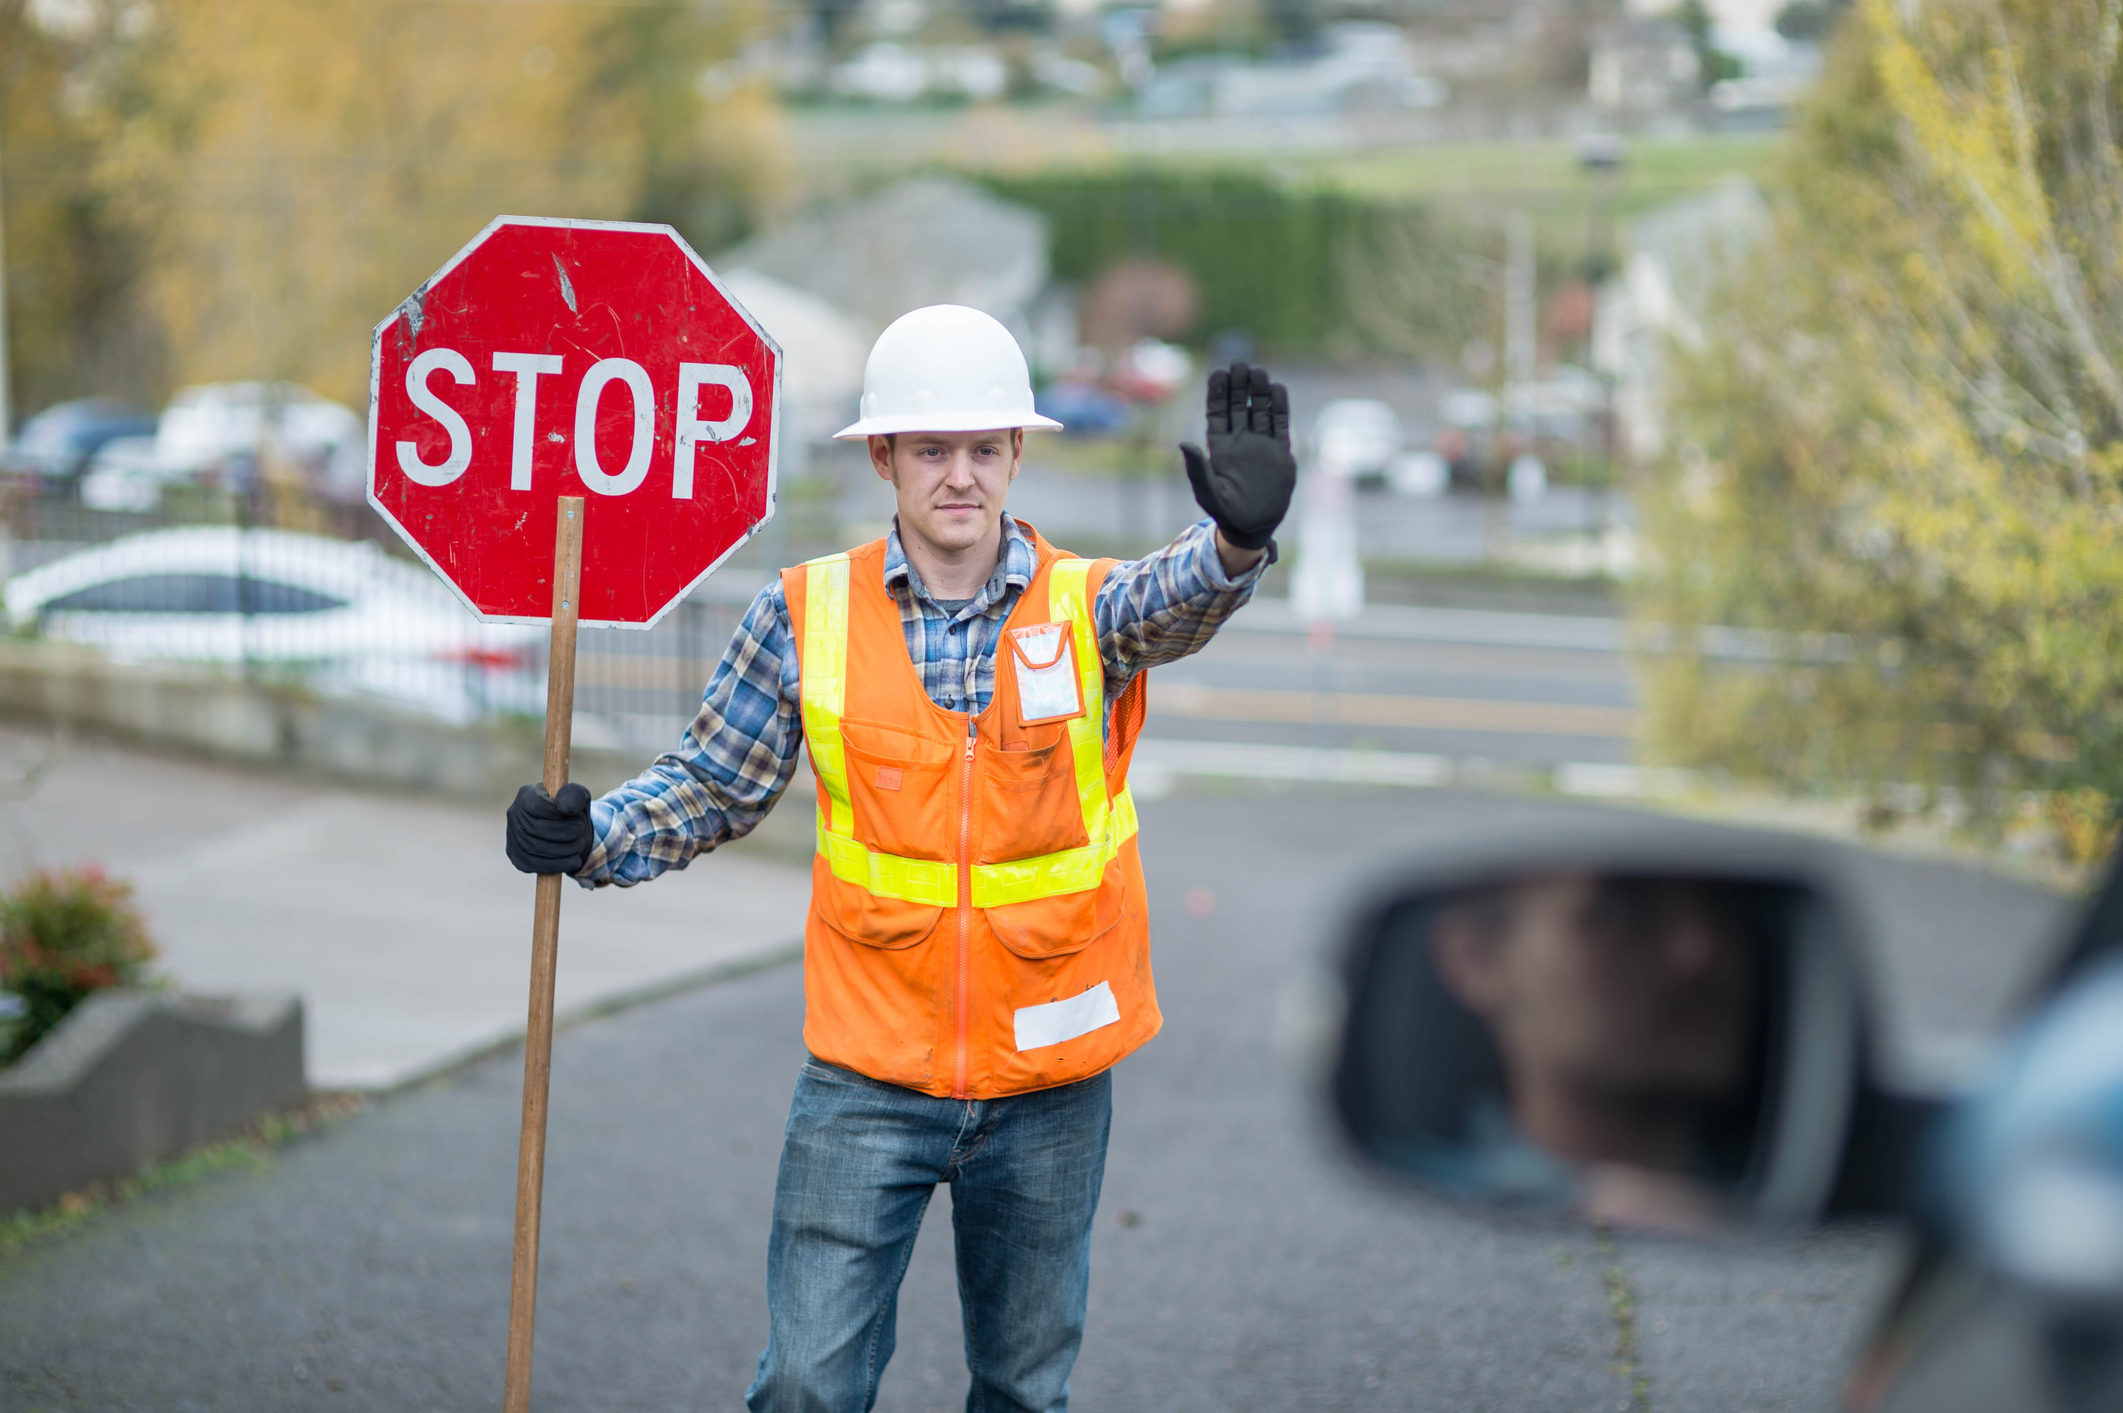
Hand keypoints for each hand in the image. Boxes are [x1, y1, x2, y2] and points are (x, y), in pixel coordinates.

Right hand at [506, 782, 593, 874]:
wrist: (568, 830)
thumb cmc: (572, 810)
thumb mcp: (578, 798)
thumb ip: (574, 796)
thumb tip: (565, 807)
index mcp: (526, 795)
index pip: (537, 806)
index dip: (559, 815)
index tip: (578, 819)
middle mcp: (513, 814)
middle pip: (535, 829)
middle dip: (565, 834)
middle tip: (580, 834)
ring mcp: (512, 836)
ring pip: (534, 848)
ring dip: (563, 850)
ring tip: (579, 845)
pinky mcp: (516, 856)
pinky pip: (533, 864)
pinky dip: (557, 865)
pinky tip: (573, 861)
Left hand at [1180, 361, 1295, 551]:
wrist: (1253, 526)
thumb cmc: (1225, 512)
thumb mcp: (1207, 491)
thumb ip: (1197, 468)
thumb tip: (1184, 444)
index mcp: (1219, 447)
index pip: (1217, 413)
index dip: (1217, 393)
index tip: (1218, 372)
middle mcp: (1240, 441)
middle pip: (1239, 406)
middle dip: (1238, 386)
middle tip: (1239, 364)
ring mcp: (1260, 444)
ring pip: (1259, 410)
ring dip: (1259, 391)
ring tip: (1258, 372)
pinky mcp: (1279, 452)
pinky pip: (1279, 424)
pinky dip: (1279, 407)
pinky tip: (1277, 389)